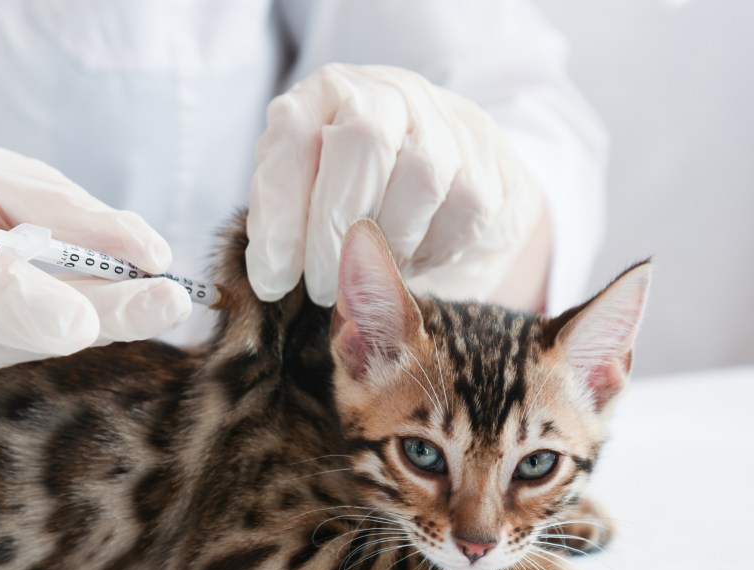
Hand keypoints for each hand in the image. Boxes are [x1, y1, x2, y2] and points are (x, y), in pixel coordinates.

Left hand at [246, 64, 544, 305]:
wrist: (448, 181)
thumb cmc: (356, 192)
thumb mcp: (305, 192)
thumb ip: (284, 216)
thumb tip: (272, 275)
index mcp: (325, 94)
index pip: (294, 134)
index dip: (280, 212)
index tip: (271, 279)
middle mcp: (386, 92)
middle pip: (364, 141)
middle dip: (335, 229)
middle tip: (321, 288)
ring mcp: (443, 122)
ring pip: (422, 176)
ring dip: (389, 244)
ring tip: (367, 276)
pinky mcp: (485, 163)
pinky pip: (463, 209)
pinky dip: (431, 250)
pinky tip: (410, 261)